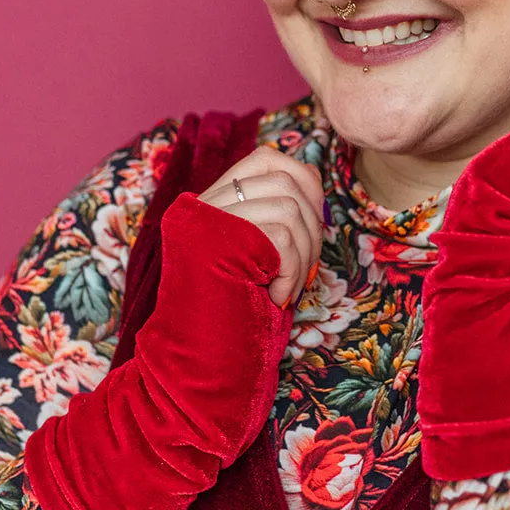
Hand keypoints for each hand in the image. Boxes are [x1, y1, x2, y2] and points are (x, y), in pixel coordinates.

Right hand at [199, 146, 323, 308]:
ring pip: (289, 210)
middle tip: (305, 269)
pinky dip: (291, 271)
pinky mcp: (217, 242)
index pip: (266, 159)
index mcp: (209, 201)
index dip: (303, 182)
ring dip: (304, 256)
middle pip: (285, 183)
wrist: (195, 350)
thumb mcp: (252, 252)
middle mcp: (203, 204)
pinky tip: (277, 295)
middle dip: (312, 228)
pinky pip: (283, 238)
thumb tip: (312, 178)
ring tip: (288, 287)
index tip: (313, 221)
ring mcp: (206, 221)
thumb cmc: (230, 307)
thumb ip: (272, 213)